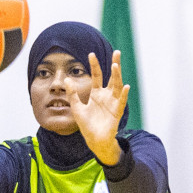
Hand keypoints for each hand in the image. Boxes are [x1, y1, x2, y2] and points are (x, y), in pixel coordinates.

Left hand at [68, 50, 128, 165]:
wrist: (94, 140)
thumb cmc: (87, 125)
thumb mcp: (77, 108)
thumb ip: (72, 94)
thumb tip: (67, 79)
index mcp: (97, 94)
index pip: (97, 76)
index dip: (94, 65)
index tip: (91, 54)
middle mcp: (107, 96)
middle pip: (112, 77)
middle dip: (115, 64)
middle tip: (117, 52)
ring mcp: (113, 103)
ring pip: (117, 86)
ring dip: (117, 76)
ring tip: (115, 65)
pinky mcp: (117, 112)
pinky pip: (121, 101)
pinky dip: (124, 94)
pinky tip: (125, 86)